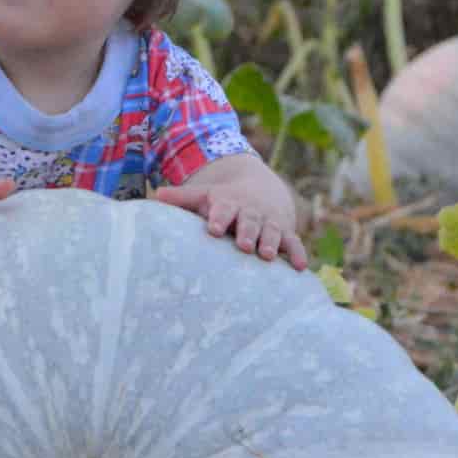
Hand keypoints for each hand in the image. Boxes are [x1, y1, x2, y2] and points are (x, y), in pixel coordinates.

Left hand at [154, 183, 307, 269]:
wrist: (262, 189)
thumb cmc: (226, 199)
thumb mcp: (205, 195)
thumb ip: (182, 198)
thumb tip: (156, 196)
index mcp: (230, 203)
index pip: (223, 209)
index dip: (219, 217)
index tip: (214, 228)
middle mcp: (251, 212)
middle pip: (249, 220)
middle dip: (247, 231)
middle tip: (244, 244)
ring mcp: (270, 222)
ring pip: (272, 231)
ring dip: (271, 242)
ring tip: (267, 255)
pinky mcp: (286, 233)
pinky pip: (294, 243)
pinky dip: (298, 254)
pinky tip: (301, 268)